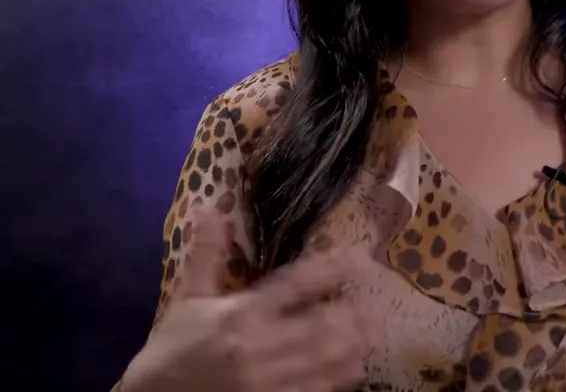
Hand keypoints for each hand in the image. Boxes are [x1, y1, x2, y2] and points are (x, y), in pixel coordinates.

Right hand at [122, 212, 368, 391]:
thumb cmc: (172, 347)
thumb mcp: (187, 298)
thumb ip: (207, 255)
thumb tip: (212, 209)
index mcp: (241, 312)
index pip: (296, 283)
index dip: (332, 268)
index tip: (359, 258)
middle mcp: (258, 345)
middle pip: (320, 325)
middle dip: (353, 314)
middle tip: (376, 303)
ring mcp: (266, 380)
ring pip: (323, 360)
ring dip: (353, 346)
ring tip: (374, 333)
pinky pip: (313, 390)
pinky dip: (337, 378)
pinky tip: (354, 368)